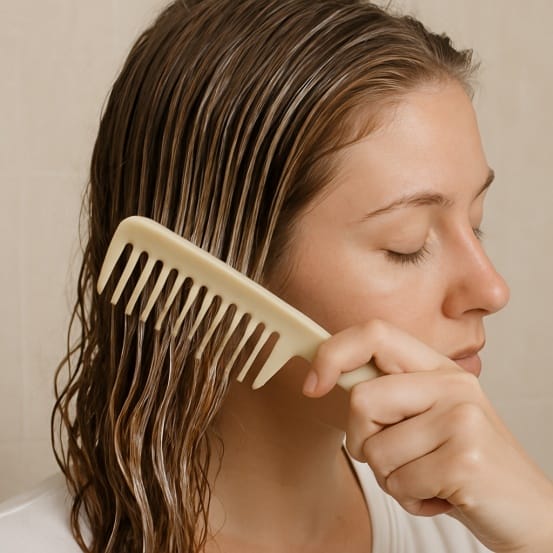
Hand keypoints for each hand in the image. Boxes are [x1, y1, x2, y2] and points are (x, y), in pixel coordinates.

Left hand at [303, 319, 552, 552]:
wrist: (528, 510)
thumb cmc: (465, 463)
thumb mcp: (429, 417)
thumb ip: (389, 393)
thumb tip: (325, 375)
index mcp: (437, 368)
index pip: (374, 333)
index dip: (333, 353)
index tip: (313, 384)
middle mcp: (451, 384)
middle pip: (361, 399)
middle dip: (363, 440)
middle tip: (396, 456)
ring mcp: (461, 418)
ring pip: (375, 450)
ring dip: (390, 477)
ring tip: (427, 477)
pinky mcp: (466, 458)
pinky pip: (398, 484)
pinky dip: (410, 499)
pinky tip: (442, 495)